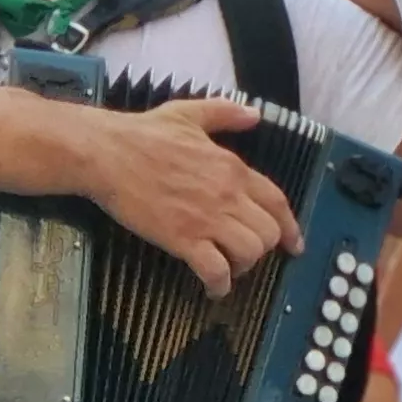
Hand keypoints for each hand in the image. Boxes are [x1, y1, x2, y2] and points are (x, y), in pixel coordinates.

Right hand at [82, 99, 302, 296]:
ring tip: (226, 268)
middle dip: (262, 249)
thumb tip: (254, 114)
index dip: (290, 227)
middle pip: (269, 233)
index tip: (294, 244)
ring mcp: (207, 219)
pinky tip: (212, 287)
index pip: (277, 202)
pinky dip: (219, 284)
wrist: (108, 153)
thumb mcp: (189, 113)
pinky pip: (216, 271)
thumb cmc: (143, 134)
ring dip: (242, 267)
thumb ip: (225, 114)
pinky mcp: (183, 239)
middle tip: (243, 255)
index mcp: (232, 168)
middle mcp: (228, 194)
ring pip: (250, 253)